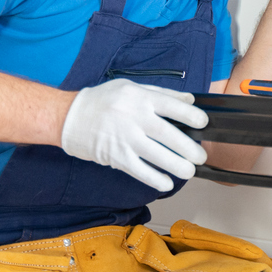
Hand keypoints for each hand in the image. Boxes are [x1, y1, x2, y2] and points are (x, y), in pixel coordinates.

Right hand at [59, 79, 208, 191]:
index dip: (191, 116)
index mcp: (140, 98)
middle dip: (189, 147)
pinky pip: (140, 171)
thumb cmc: (101, 100)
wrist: (68, 117)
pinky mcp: (116, 157)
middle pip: (169, 135)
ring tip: (189, 171)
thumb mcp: (130, 87)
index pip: (172, 106)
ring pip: (158, 156)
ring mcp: (125, 139)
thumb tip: (189, 99)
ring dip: (177, 166)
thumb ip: (161, 93)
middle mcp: (134, 118)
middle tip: (200, 155)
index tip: (203, 123)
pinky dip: (155, 179)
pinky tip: (167, 183)